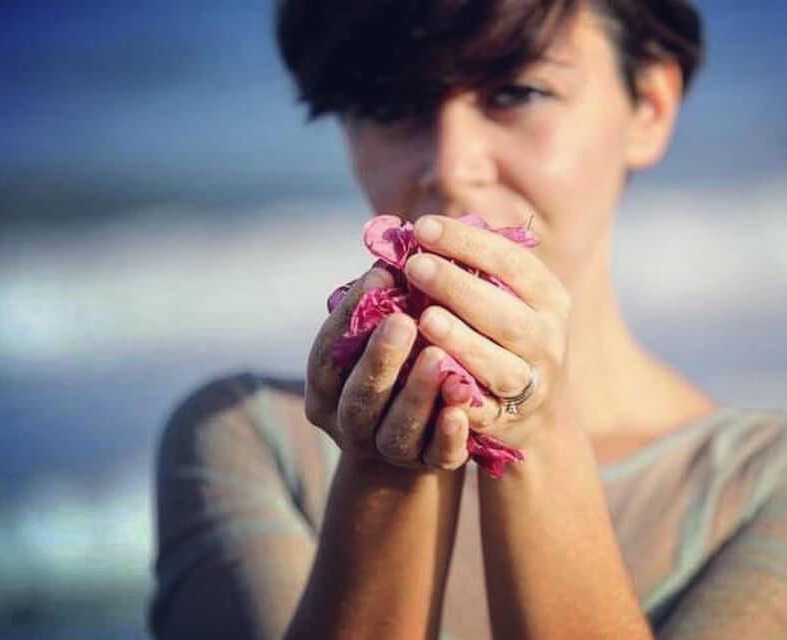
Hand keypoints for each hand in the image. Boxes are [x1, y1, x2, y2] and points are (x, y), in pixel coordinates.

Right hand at [305, 267, 470, 470]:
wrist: (414, 437)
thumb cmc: (393, 368)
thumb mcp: (378, 339)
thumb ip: (382, 306)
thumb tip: (399, 242)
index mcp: (326, 390)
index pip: (328, 353)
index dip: (349, 317)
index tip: (380, 277)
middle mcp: (348, 424)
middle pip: (359, 395)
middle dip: (380, 358)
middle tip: (403, 320)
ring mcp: (386, 451)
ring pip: (396, 428)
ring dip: (416, 392)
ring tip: (438, 356)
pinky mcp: (426, 466)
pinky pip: (436, 456)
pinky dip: (448, 434)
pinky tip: (461, 410)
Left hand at [403, 214, 573, 449]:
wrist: (536, 412)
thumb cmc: (503, 335)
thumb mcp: (506, 298)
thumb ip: (472, 270)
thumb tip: (418, 233)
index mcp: (549, 299)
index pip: (513, 263)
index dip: (469, 244)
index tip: (423, 228)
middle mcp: (548, 340)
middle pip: (505, 314)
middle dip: (459, 288)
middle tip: (415, 266)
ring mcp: (533, 384)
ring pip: (499, 365)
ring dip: (463, 342)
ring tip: (425, 319)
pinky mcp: (510, 421)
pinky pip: (484, 411)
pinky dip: (459, 397)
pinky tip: (432, 379)